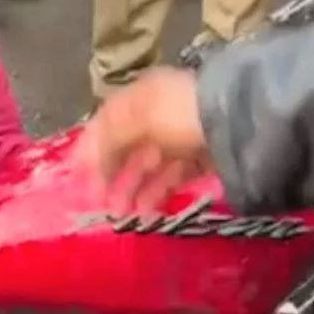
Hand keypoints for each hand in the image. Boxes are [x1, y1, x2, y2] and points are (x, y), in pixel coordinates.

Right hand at [79, 68, 211, 211]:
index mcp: (141, 98)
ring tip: (121, 215)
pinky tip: (145, 212)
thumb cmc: (181, 114)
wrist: (237, 124)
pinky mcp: (197, 161)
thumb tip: (86, 157)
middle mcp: (158, 116)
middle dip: (109, 175)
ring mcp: (179, 139)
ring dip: (131, 191)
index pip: (107, 123)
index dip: (90, 149)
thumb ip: (110, 137)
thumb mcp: (140, 118)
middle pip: (126, 149)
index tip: (77, 176)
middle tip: (98, 203)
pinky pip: (170, 180)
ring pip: (147, 168)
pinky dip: (156, 195)